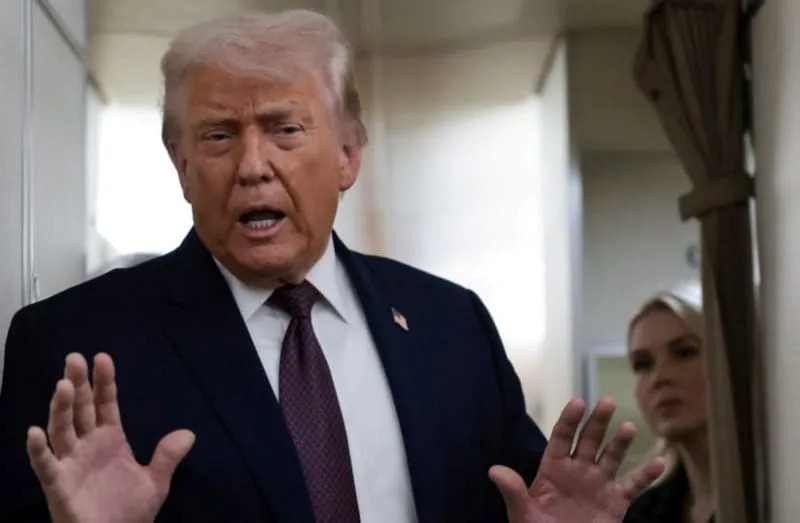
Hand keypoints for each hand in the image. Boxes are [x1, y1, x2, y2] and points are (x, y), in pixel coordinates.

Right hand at [26, 353, 194, 522]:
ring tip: (64, 385)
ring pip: (62, 430)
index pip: (106, 404)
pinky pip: (46, 466)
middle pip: (81, 409)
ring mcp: (71, 464)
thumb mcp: (156, 482)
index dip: (104, 382)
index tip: (102, 357)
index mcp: (110, 440)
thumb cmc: (130, 513)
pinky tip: (35, 432)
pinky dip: (38, 450)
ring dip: (61, 408)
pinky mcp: (59, 486)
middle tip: (74, 358)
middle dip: (79, 384)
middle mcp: (87, 447)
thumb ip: (168, 456)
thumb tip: (189, 433)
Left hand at [490, 397, 663, 522]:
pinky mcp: (616, 503)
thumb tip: (494, 470)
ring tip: (628, 428)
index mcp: (553, 468)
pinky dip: (646, 475)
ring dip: (620, 442)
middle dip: (598, 422)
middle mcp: (578, 471)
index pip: (562, 437)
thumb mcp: (521, 514)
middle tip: (607, 402)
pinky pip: (633, 486)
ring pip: (612, 457)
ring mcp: (598, 485)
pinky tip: (659, 463)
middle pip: (589, 440)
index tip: (577, 402)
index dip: (569, 419)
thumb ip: (513, 492)